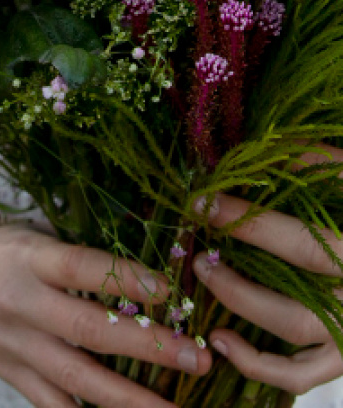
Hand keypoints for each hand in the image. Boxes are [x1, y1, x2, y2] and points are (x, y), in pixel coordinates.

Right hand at [0, 221, 210, 406]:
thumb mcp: (31, 237)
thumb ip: (78, 261)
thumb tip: (150, 280)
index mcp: (27, 257)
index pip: (80, 267)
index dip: (123, 277)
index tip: (167, 288)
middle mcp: (19, 303)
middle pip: (88, 330)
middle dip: (149, 348)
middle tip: (198, 359)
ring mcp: (13, 343)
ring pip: (78, 379)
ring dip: (132, 398)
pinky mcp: (9, 372)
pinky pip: (54, 405)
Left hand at [193, 146, 342, 395]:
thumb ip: (317, 164)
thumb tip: (260, 150)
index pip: (302, 245)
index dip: (248, 223)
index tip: (200, 202)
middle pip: (292, 297)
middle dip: (235, 267)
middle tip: (196, 239)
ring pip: (293, 333)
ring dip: (240, 304)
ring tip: (202, 272)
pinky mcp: (342, 358)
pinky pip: (300, 375)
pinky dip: (257, 364)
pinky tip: (219, 338)